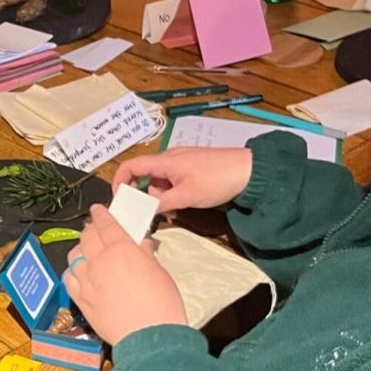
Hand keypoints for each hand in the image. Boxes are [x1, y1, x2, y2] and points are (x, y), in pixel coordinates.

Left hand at [64, 205, 186, 345]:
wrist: (149, 337)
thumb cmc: (162, 304)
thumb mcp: (159, 272)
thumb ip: (145, 255)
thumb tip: (141, 244)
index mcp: (122, 249)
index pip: (106, 224)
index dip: (101, 214)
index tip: (98, 209)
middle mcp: (100, 261)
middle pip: (87, 237)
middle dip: (90, 230)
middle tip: (95, 229)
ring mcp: (87, 280)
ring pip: (74, 256)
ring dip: (80, 250)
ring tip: (86, 251)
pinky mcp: (81, 299)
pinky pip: (68, 278)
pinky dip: (72, 272)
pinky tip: (78, 273)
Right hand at [112, 147, 252, 214]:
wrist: (250, 171)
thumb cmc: (217, 180)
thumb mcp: (186, 196)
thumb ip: (161, 203)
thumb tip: (143, 210)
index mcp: (164, 161)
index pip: (130, 166)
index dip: (119, 181)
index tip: (120, 199)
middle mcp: (169, 159)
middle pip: (146, 178)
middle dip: (148, 196)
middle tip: (160, 211)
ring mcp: (181, 162)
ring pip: (161, 181)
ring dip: (164, 196)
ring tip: (179, 208)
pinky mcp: (192, 167)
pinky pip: (173, 181)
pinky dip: (174, 192)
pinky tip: (187, 201)